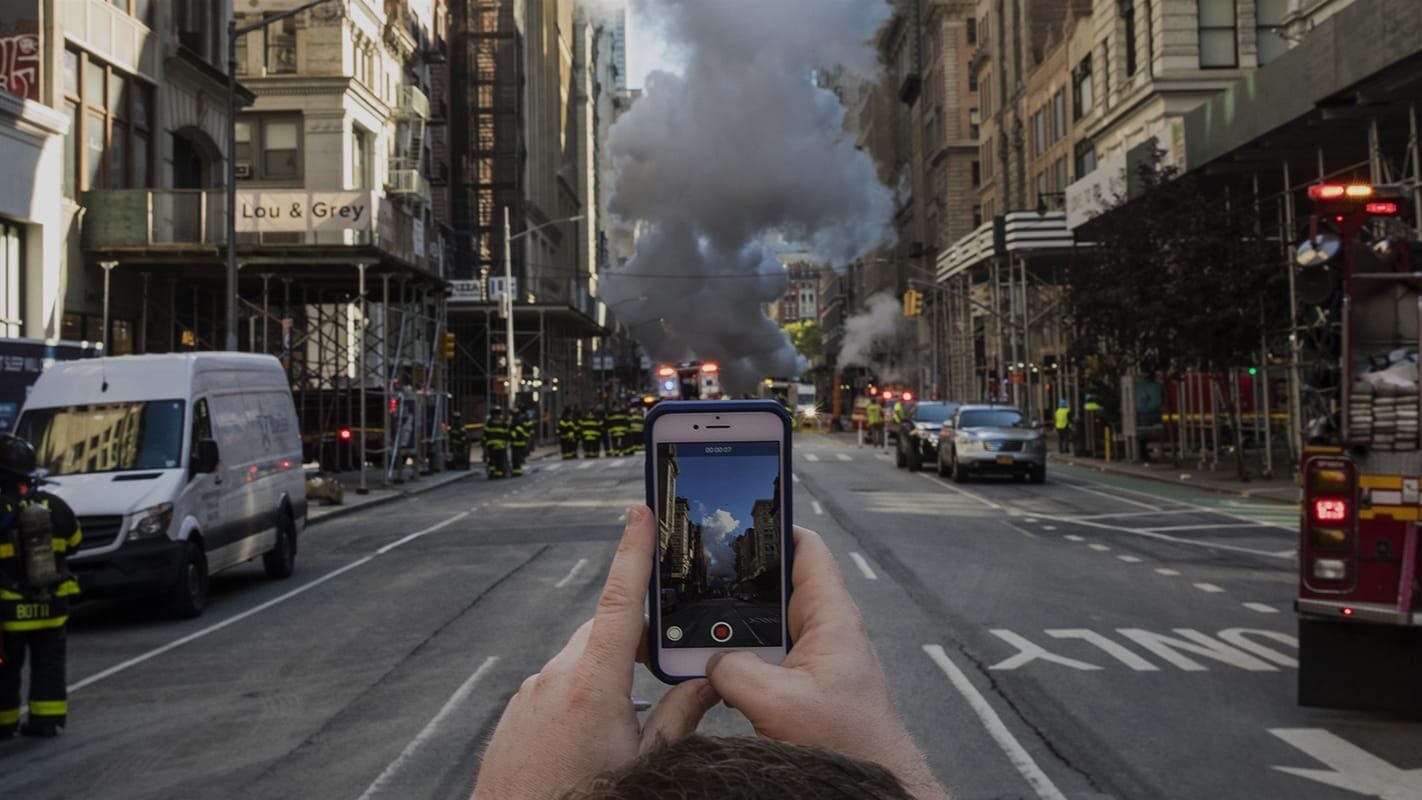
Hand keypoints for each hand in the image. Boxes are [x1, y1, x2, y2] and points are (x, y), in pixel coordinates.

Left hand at [472, 506, 719, 799]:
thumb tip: (712, 682)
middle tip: (660, 670)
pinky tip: (587, 739)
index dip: (633, 551)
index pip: (621, 600)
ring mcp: (529, 694)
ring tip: (621, 727)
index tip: (640, 513)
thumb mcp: (647, 763)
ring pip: (579, 661)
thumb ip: (682, 716)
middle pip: (603, 632)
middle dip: (633, 641)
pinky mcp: (515, 712)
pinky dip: (577, 696)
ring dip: (606, 675)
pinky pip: (554, 686)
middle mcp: (555, 678)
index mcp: (593, 684)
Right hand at [705, 527, 947, 799]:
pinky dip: (739, 659)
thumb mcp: (780, 703)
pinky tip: (712, 670)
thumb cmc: (849, 744)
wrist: (869, 783)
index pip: (806, 548)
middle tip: (699, 574)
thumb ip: (737, 671)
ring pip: (765, 626)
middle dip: (739, 582)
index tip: (738, 516)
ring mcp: (813, 657)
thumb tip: (710, 661)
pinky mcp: (803, 683)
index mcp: (830, 616)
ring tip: (696, 626)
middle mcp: (823, 629)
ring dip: (734, 629)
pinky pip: (765, 658)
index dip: (774, 526)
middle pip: (775, 585)